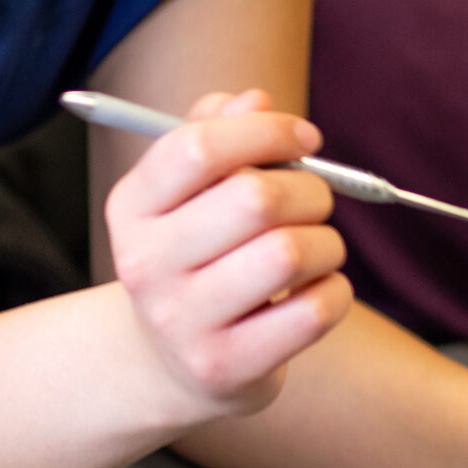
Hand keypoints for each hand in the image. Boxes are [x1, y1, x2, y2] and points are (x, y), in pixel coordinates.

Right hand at [102, 88, 353, 419]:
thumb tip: (256, 99)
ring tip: (319, 248)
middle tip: (316, 200)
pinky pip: (313, 311)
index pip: (198, 148)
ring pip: (290, 253)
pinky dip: (335, 291)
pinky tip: (318, 290)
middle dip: (310, 189)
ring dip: (328, 242)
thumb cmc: (197, 254)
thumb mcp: (188, 193)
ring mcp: (182, 322)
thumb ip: (217, 133)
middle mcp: (146, 265)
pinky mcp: (225, 368)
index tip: (306, 138)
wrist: (168, 363)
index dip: (266, 131)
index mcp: (132, 208)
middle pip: (254, 199)